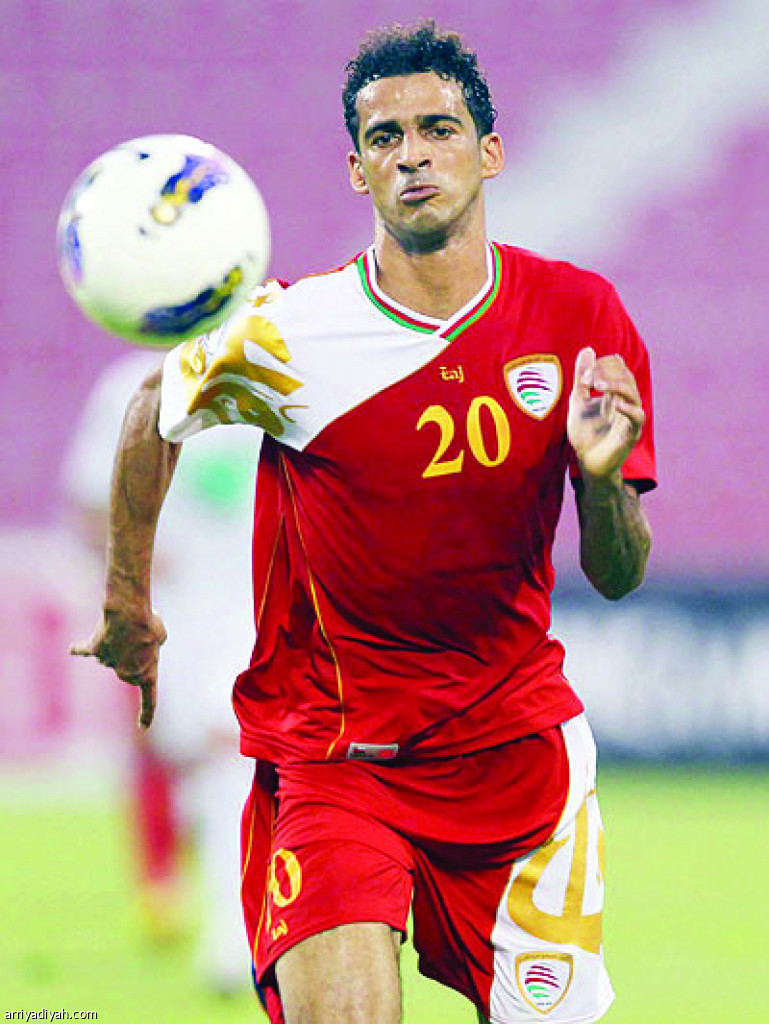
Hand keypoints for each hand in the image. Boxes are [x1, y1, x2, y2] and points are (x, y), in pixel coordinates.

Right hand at [70, 609, 166, 728]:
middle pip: (128, 665)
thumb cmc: (149, 626)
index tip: (144, 727)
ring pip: (111, 654)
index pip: (149, 700)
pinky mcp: (94, 648)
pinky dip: (80, 649)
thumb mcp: (160, 635)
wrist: (129, 615)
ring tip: (124, 625)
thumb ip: (151, 644)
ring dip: (118, 639)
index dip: (147, 714)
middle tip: (139, 633)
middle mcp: (127, 674)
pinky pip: (85, 649)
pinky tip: (72, 650)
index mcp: (147, 675)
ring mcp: (108, 662)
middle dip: (133, 650)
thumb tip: (135, 644)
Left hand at [567, 347, 644, 483]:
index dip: (602, 365)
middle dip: (606, 372)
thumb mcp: (578, 401)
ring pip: (633, 392)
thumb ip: (582, 378)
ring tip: (598, 384)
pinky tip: (615, 404)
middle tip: (588, 379)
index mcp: (614, 392)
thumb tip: (587, 349)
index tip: (585, 376)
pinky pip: (637, 416)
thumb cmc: (585, 433)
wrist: (587, 462)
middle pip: (626, 375)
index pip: (618, 365)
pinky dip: (628, 408)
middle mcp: (625, 401)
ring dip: (615, 385)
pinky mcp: (631, 433)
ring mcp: (629, 416)